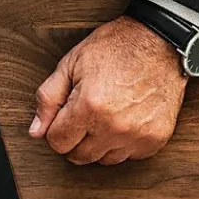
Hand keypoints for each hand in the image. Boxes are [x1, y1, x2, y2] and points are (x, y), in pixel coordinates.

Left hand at [29, 15, 187, 164]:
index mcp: (89, 106)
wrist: (163, 38)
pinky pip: (129, 157)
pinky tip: (127, 119)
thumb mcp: (72, 63)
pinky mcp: (154, 139)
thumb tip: (36, 132)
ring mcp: (136, 135)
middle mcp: (113, 126)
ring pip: (103, 160)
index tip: (68, 114)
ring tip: (108, 115)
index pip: (57, 143)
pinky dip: (124, 143)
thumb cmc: (117, 47)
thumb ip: (48, 99)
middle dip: (77, 139)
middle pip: (78, 157)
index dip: (58, 129)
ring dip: (100, 144)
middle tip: (87, 114)